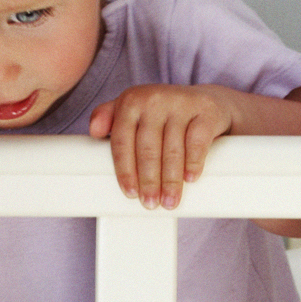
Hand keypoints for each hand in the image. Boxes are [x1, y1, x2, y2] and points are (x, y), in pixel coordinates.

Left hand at [88, 83, 240, 208]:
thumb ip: (108, 117)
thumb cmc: (163, 114)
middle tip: (150, 203)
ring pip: (173, 149)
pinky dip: (194, 163)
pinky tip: (190, 178)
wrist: (207, 103)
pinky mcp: (206, 110)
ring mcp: (181, 103)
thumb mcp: (134, 111)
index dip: (125, 170)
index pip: (122, 140)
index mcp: (131, 100)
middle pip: (148, 149)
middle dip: (148, 181)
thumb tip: (93, 131)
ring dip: (171, 181)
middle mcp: (154, 97)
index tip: (129, 193)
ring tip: (169, 201)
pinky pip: (197, 141)